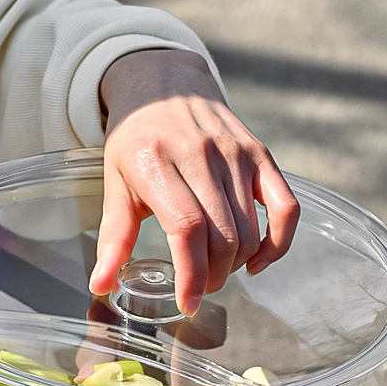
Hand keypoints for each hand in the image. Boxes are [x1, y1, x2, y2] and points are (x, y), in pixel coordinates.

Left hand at [90, 49, 299, 315]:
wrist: (163, 83)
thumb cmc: (136, 141)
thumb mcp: (114, 184)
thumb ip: (113, 238)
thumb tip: (101, 286)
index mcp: (157, 162)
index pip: (187, 229)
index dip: (191, 274)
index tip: (188, 302)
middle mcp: (201, 155)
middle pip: (222, 236)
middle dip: (213, 276)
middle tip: (198, 287)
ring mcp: (236, 152)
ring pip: (249, 230)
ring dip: (236, 264)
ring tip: (216, 271)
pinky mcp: (260, 153)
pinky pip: (285, 207)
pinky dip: (278, 243)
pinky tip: (257, 262)